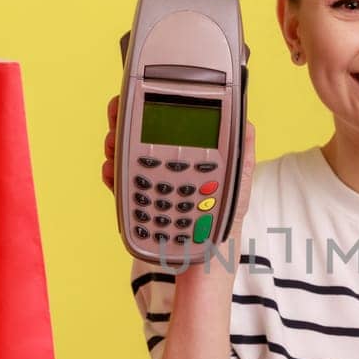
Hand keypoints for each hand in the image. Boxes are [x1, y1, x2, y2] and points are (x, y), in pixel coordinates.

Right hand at [102, 94, 257, 267]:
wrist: (207, 258)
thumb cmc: (224, 218)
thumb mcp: (239, 183)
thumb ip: (242, 152)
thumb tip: (246, 124)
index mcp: (189, 153)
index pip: (168, 121)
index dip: (150, 106)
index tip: (137, 100)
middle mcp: (167, 164)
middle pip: (140, 135)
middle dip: (124, 125)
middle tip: (118, 123)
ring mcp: (150, 182)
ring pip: (126, 156)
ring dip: (115, 146)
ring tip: (114, 147)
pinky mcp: (137, 202)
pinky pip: (120, 184)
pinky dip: (112, 175)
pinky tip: (111, 171)